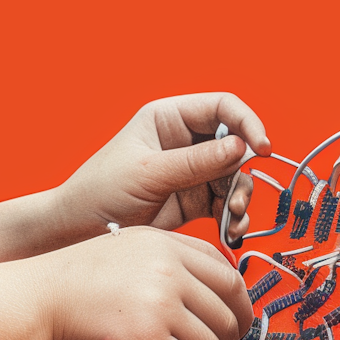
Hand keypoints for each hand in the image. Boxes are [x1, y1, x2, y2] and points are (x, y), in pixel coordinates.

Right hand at [24, 225, 253, 339]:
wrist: (43, 299)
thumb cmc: (80, 278)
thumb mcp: (132, 246)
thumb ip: (175, 260)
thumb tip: (217, 292)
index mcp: (167, 244)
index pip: (229, 276)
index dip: (241, 305)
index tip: (238, 321)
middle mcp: (168, 271)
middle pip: (228, 313)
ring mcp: (159, 305)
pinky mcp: (147, 339)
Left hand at [52, 92, 269, 245]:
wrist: (77, 231)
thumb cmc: (100, 192)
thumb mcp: (149, 174)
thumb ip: (195, 163)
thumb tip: (240, 147)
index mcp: (167, 118)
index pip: (221, 107)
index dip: (247, 122)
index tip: (262, 149)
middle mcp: (183, 140)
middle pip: (235, 144)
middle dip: (243, 172)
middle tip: (239, 202)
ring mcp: (190, 170)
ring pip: (234, 176)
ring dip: (240, 199)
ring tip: (232, 221)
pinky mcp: (192, 199)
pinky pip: (225, 203)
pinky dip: (232, 216)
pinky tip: (229, 233)